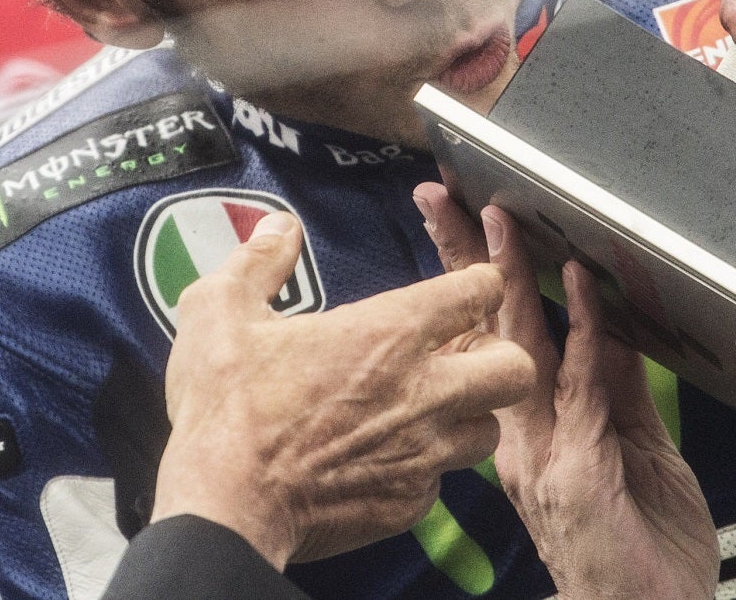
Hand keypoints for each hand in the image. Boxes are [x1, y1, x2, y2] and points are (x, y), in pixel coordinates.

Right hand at [152, 212, 534, 568]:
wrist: (225, 505)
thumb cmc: (226, 406)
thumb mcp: (219, 309)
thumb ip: (259, 260)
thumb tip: (280, 228)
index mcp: (388, 334)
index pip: (478, 293)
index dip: (478, 283)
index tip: (466, 287)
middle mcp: (422, 392)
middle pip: (516, 369)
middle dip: (501, 356)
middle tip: (464, 354)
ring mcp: (420, 454)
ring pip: (488, 432)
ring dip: (468, 416)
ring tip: (431, 409)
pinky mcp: (407, 504)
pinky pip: (441, 481)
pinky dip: (424, 468)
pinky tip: (387, 457)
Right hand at [414, 185, 719, 599]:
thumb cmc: (641, 553)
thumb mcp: (634, 455)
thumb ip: (618, 393)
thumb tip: (611, 329)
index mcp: (527, 435)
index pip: (494, 340)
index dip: (477, 281)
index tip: (463, 224)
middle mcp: (521, 440)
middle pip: (487, 332)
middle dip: (465, 261)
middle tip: (443, 200)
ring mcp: (543, 455)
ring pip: (521, 346)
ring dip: (512, 276)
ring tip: (500, 219)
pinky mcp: (577, 468)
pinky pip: (582, 384)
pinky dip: (585, 328)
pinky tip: (582, 285)